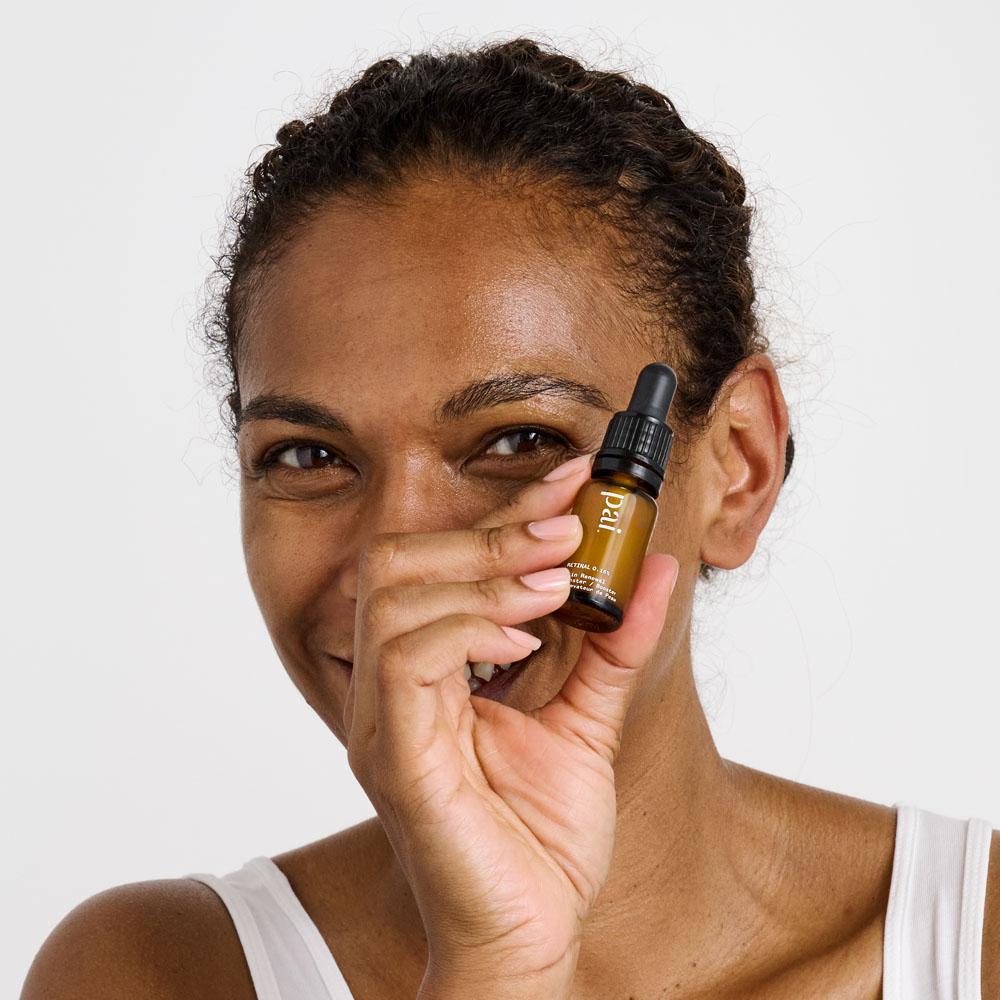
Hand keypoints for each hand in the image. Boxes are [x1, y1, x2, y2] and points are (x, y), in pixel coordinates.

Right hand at [342, 453, 680, 994]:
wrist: (529, 937)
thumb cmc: (541, 838)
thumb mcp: (589, 720)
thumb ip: (613, 645)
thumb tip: (651, 569)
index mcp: (428, 672)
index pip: (444, 562)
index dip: (509, 512)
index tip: (576, 479)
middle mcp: (392, 687)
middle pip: (401, 561)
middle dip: (492, 532)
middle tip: (569, 526)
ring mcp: (386, 722)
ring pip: (397, 598)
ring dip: (485, 573)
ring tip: (556, 583)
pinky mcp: (398, 758)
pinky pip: (406, 661)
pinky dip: (466, 627)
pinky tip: (522, 638)